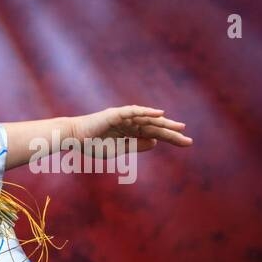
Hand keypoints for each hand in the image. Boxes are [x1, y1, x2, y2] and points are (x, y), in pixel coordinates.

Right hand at [69, 106, 191, 152]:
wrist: (73, 138)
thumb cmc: (91, 144)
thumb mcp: (117, 149)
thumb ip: (135, 145)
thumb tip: (155, 142)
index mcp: (131, 132)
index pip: (155, 134)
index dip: (170, 138)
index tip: (186, 143)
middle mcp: (131, 122)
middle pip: (155, 126)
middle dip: (172, 132)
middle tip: (188, 140)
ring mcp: (124, 117)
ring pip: (148, 119)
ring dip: (164, 123)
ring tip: (179, 127)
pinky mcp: (116, 114)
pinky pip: (134, 112)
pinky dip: (146, 112)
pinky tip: (159, 114)